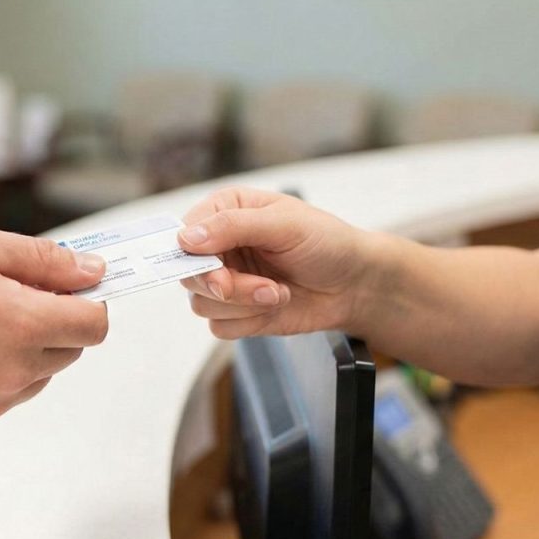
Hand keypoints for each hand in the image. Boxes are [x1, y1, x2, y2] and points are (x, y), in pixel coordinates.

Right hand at [0, 223, 108, 434]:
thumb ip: (42, 260)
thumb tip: (91, 271)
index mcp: (22, 324)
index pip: (94, 325)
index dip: (88, 302)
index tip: (69, 290)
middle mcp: (14, 372)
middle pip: (69, 351)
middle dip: (54, 322)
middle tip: (8, 296)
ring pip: (37, 376)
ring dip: (24, 350)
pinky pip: (1, 396)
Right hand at [177, 187, 375, 338]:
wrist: (355, 285)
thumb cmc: (326, 243)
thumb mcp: (284, 224)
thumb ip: (233, 226)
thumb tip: (187, 238)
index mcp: (225, 211)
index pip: (183, 233)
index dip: (193, 256)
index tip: (217, 269)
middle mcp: (219, 246)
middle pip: (188, 275)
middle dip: (226, 286)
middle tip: (261, 287)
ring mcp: (227, 280)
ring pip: (202, 304)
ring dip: (244, 305)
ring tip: (278, 292)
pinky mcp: (236, 312)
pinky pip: (219, 326)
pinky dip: (249, 322)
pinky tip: (276, 304)